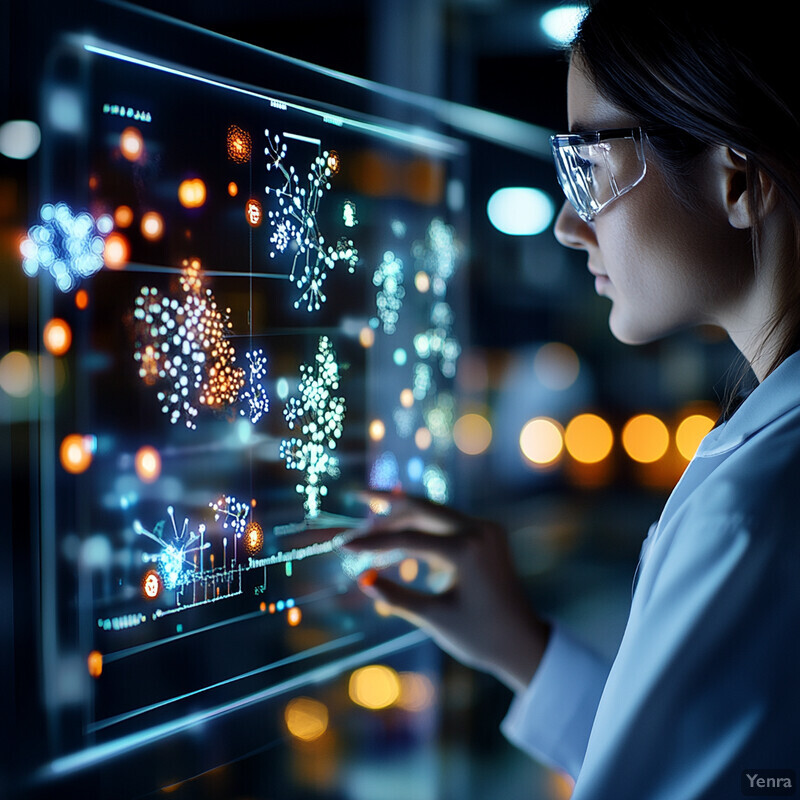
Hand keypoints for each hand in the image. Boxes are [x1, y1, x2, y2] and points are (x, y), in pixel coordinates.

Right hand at [344, 491, 550, 693]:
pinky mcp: (487, 535)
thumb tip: (362, 580)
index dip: (372, 542)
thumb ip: (396, 596)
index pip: (407, 539)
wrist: (524, 643)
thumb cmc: (480, 636)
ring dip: (404, 517)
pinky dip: (423, 527)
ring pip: (435, 513)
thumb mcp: (434, 618)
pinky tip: (400, 536)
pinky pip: (448, 524)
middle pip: (422, 509)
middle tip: (358, 495)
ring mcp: (486, 530)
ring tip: (372, 525)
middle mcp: (479, 531)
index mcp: (467, 550)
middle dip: (388, 505)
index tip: (344, 546)